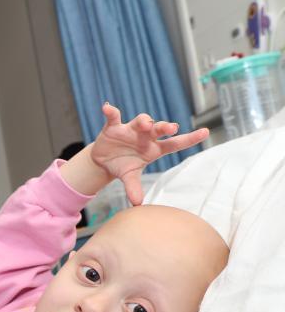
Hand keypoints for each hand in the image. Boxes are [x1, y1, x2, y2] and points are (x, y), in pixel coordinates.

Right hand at [90, 102, 208, 204]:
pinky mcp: (114, 127)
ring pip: (141, 121)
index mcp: (154, 149)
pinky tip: (107, 108)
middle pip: (159, 129)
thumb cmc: (123, 166)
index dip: (190, 138)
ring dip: (144, 121)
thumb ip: (134, 187)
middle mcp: (145, 136)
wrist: (105, 160)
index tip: (205, 132)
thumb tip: (137, 203)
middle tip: (171, 128)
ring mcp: (130, 130)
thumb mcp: (129, 176)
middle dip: (165, 127)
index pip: (175, 143)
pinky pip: (113, 117)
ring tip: (144, 124)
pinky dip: (110, 112)